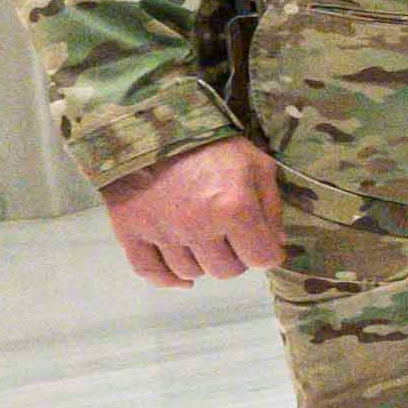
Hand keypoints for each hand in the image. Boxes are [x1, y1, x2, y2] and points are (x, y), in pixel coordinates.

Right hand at [101, 137, 282, 286]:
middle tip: (232, 239)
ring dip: (203, 262)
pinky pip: (150, 271)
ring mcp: (162, 232)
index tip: (264, 244)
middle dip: (236, 258)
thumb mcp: (256, 164)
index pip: (261, 258)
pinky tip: (182, 277)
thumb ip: (271, 205)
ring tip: (206, 241)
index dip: (267, 253)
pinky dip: (167, 279)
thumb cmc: (212, 144)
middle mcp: (198, 226)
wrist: (150, 128)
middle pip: (226, 270)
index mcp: (234, 208)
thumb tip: (276, 242)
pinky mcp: (131, 232)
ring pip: (192, 271)